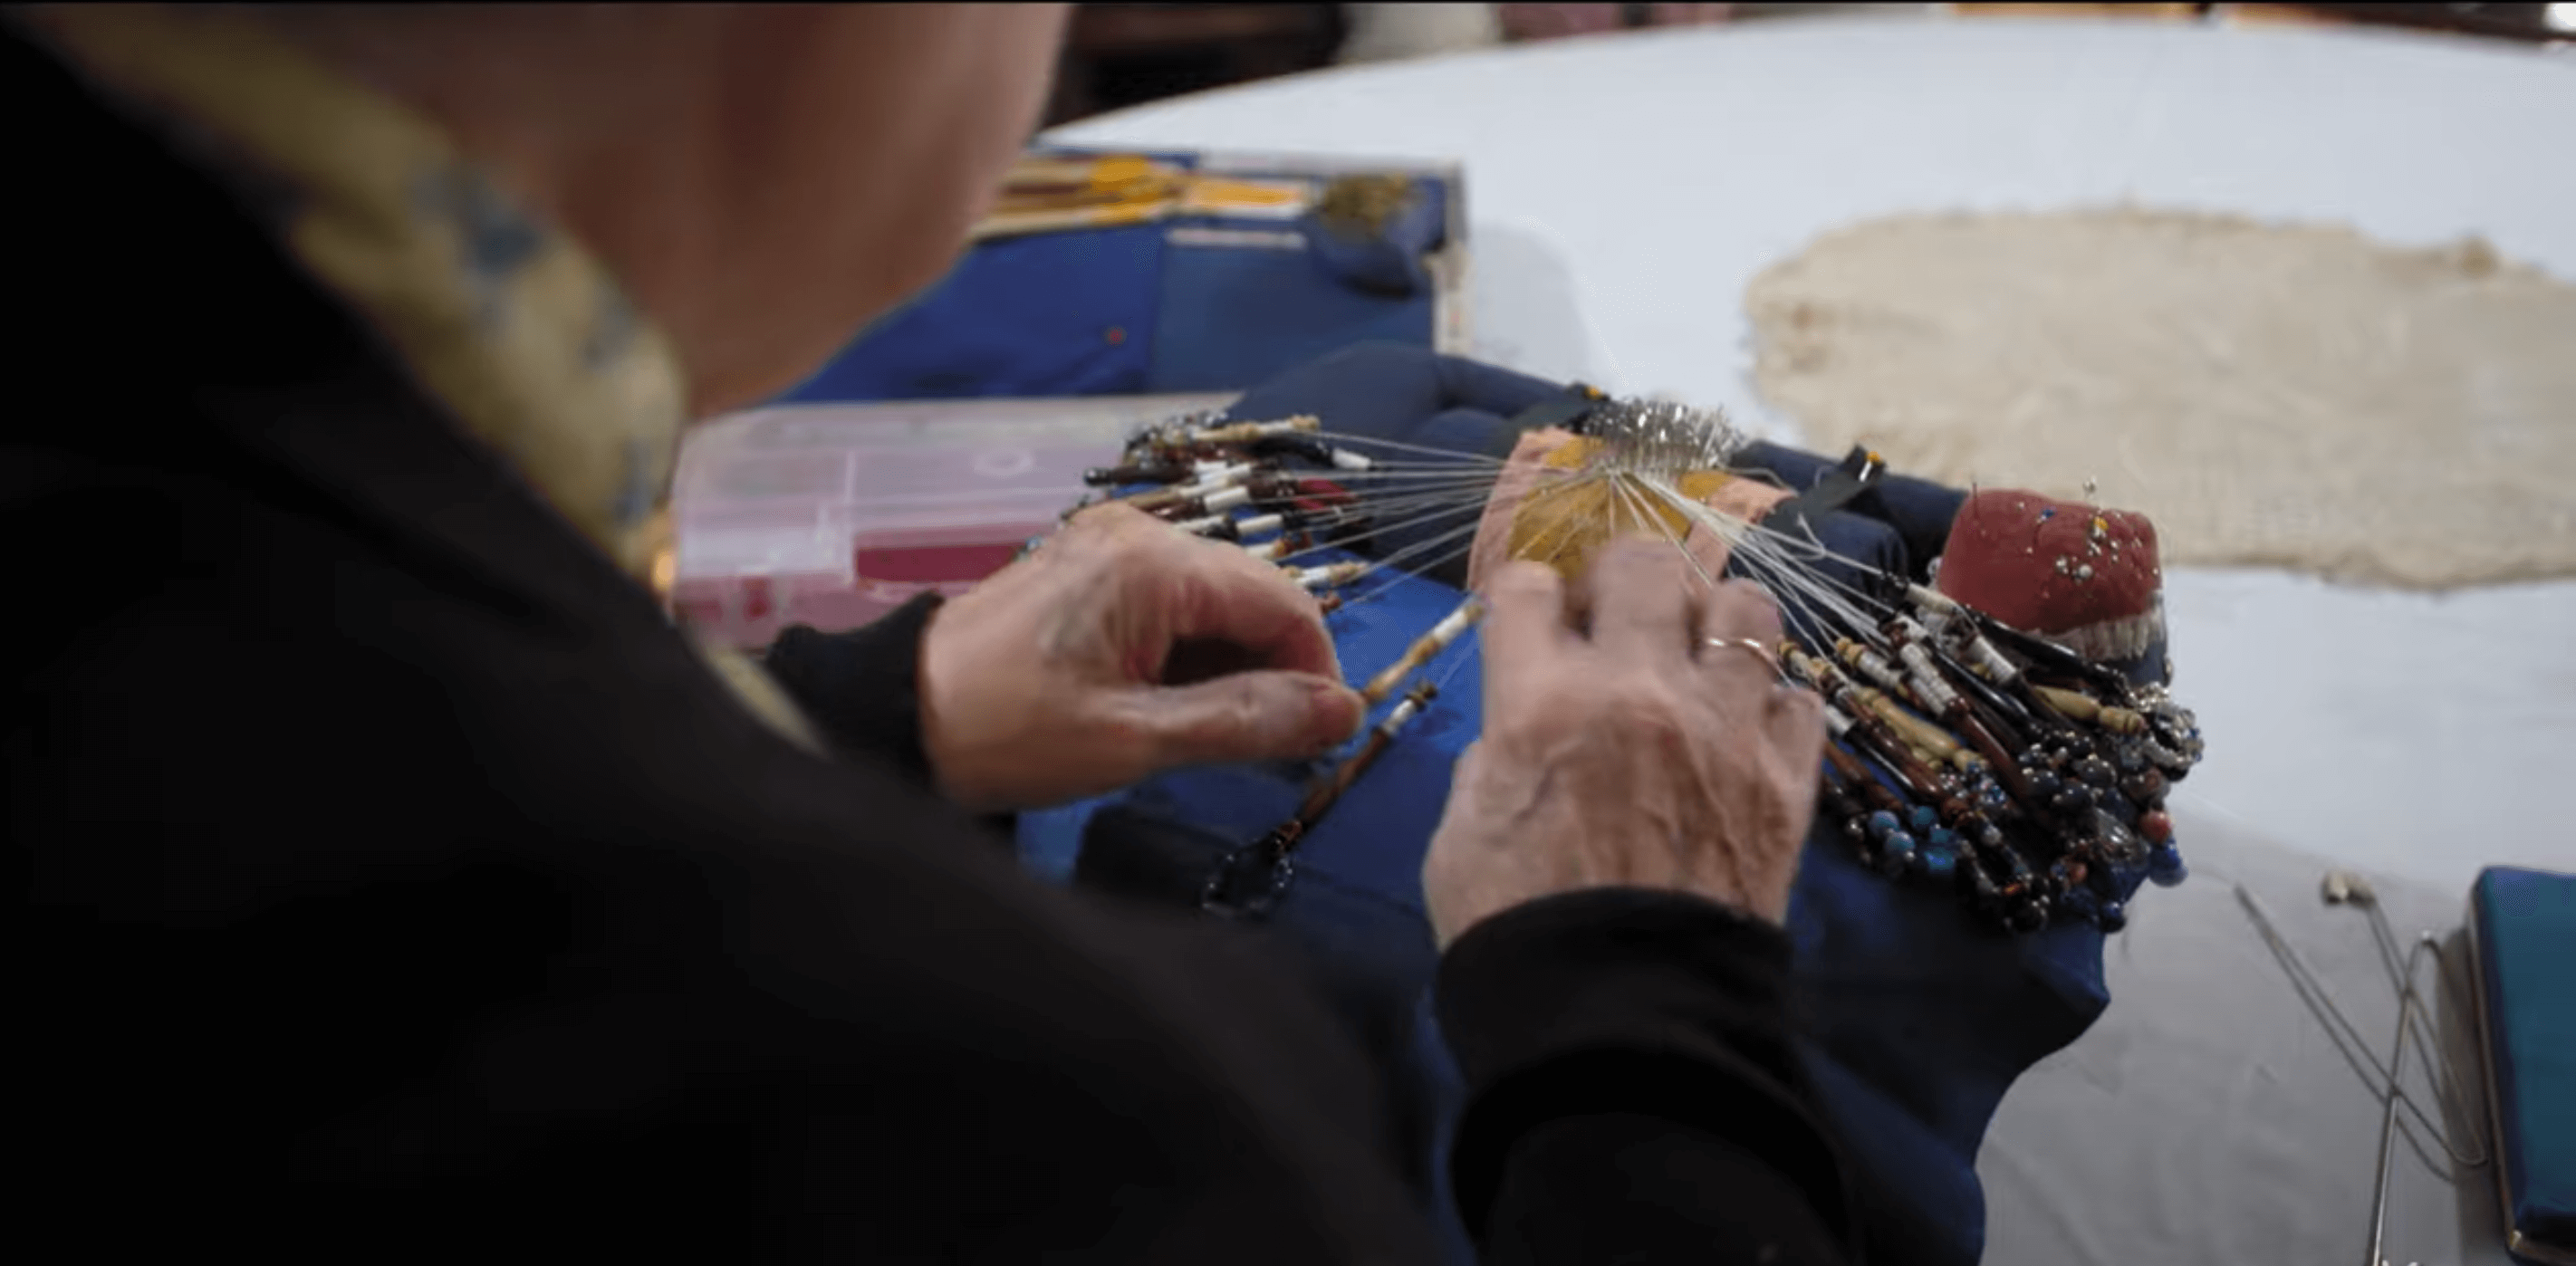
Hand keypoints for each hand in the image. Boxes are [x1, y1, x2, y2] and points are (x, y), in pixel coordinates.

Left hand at [917, 502, 1365, 810]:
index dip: (1316, 672)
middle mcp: (1138, 535)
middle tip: (1263, 754)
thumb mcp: (1134, 740)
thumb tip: (1343, 712)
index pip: (1282, 602)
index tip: (1316, 742)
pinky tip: (1170, 712)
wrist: (896, 719)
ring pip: (1214, 607)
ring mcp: (1109, 549)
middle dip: (1272, 674)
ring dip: (1230, 672)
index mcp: (1152, 561)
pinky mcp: (1089, 573)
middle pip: (1251, 598)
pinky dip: (1188, 660)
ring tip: (1206, 740)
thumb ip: (1246, 722)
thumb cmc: (1006, 733)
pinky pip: (1171, 609)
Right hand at [1422, 539, 1825, 946]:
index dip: (1526, 599)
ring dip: (1713, 620)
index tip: (1532, 624)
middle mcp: (1641, 691)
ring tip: (1695, 656)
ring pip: (1745, 606)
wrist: (1619, 1018)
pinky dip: (1771, 704)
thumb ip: (1497, 753)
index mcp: (1541, 701)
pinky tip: (1744, 730)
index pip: (1529, 586)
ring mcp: (1726, 729)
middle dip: (1620, 579)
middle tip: (1614, 620)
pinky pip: (1801, 698)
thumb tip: (1524, 724)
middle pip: (1645, 564)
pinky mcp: (1788, 780)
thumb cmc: (1515, 928)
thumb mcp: (1463, 829)